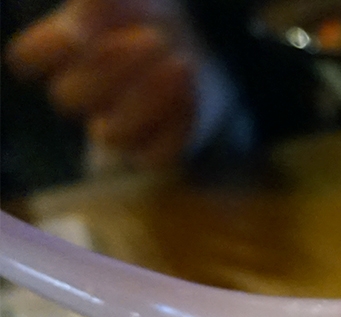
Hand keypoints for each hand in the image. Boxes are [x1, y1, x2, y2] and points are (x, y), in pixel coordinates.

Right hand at [6, 0, 199, 167]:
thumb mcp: (129, 0)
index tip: (78, 31)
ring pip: (114, 135)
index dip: (49, 47)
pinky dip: (177, 123)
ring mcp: (118, 128)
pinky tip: (192, 89)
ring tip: (181, 62)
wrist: (188, 59)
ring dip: (148, 97)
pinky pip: (156, 157)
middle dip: (111, 68)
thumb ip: (106, 1)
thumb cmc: (146, 22)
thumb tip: (94, 2)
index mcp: (66, 56)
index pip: (28, 59)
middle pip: (69, 97)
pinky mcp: (155, 152)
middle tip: (154, 39)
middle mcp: (85, 96)